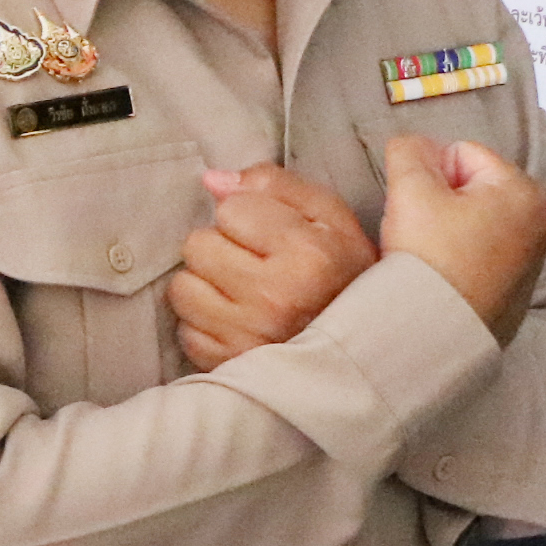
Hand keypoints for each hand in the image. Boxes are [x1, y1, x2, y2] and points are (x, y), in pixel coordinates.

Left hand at [169, 163, 379, 370]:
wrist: (362, 351)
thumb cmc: (344, 275)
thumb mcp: (330, 218)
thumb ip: (275, 185)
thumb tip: (212, 180)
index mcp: (309, 255)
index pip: (230, 209)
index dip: (247, 216)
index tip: (272, 236)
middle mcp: (276, 297)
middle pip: (198, 245)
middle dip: (221, 249)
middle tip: (256, 266)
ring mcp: (248, 336)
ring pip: (183, 287)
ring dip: (207, 287)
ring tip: (245, 295)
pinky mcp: (227, 365)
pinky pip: (186, 330)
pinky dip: (207, 325)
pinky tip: (239, 324)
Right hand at [381, 135, 545, 344]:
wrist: (440, 332)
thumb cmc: (429, 253)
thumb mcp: (409, 190)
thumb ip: (409, 151)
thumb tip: (414, 145)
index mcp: (522, 188)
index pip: (460, 153)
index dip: (428, 174)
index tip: (414, 207)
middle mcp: (540, 220)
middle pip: (473, 188)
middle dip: (442, 201)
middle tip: (418, 231)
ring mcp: (533, 259)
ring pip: (477, 222)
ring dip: (451, 230)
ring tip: (429, 256)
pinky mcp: (520, 290)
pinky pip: (485, 256)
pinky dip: (464, 258)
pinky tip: (445, 277)